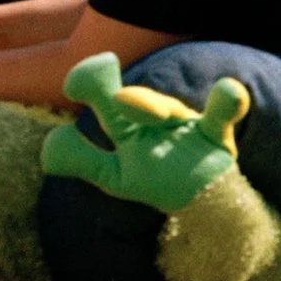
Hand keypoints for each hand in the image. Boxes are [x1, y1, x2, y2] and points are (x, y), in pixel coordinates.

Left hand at [40, 51, 247, 213]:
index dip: (91, 84)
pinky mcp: (216, 132)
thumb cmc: (158, 179)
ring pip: (169, 110)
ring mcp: (186, 124)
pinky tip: (228, 88)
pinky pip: (223, 112)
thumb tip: (52, 139)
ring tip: (151, 114)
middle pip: (138, 102)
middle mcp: (156, 117)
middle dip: (128, 101)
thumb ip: (83, 159)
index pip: (106, 99)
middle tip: (119, 99)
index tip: (73, 86)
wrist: (205, 196)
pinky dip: (228, 100)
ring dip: (155, 110)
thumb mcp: (115, 175)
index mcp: (130, 124)